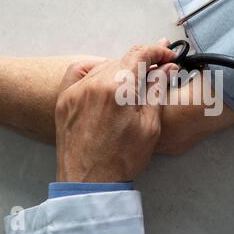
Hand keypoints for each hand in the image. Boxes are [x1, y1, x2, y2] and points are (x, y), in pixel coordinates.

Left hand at [55, 40, 178, 182]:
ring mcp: (75, 89)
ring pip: (104, 65)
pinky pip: (79, 71)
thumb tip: (166, 68)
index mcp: (118, 88)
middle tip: (158, 67)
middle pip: (123, 59)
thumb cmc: (123, 158)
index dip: (157, 51)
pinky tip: (104, 78)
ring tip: (134, 81)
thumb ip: (157, 91)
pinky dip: (94, 69)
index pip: (140, 54)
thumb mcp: (149, 126)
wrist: (88, 182)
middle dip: (143, 60)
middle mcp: (94, 82)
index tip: (169, 55)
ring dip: (122, 68)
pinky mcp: (64, 98)